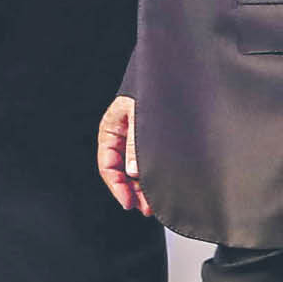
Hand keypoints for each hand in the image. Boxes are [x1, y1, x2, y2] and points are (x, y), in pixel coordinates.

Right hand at [98, 96, 152, 214]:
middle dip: (132, 191)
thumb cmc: (154, 87)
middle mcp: (122, 136)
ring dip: (143, 188)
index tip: (128, 202)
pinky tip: (159, 188)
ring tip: (153, 204)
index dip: (116, 186)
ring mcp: (137, 139)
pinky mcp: (153, 141)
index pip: (107, 165)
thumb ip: (136, 143)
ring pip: (135, 171)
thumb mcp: (141, 114)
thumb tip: (132, 172)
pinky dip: (153, 177)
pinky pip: (148, 164)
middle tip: (145, 208)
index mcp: (111, 128)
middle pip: (121, 172)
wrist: (175, 73)